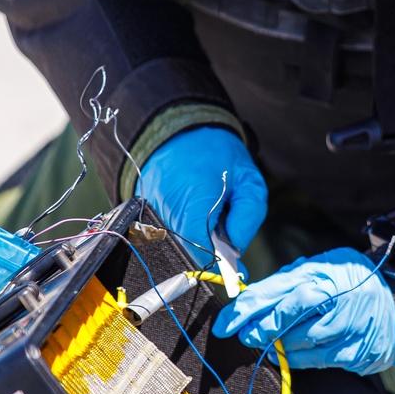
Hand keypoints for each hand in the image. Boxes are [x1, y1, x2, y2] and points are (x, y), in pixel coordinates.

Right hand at [140, 127, 266, 265]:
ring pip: (179, 242)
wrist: (177, 126)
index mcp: (194, 202)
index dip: (219, 264)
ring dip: (198, 235)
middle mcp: (167, 211)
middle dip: (212, 248)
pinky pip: (168, 230)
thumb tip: (237, 249)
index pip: (201, 252)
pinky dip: (185, 226)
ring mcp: (152, 212)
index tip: (234, 268)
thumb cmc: (216, 151)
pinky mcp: (145, 210)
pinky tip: (194, 206)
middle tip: (226, 228)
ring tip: (209, 209)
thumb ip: (249, 215)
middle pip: (190, 251)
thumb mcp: (248, 178)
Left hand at [212, 249, 394, 375]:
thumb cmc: (354, 284)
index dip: (249, 307)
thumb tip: (252, 298)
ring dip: (278, 346)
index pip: (280, 290)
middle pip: (289, 318)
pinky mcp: (354, 353)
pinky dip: (300, 357)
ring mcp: (349, 329)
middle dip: (261, 329)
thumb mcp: (324, 269)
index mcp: (328, 273)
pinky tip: (293, 352)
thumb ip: (291, 281)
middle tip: (245, 334)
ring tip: (270, 342)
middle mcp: (340, 299)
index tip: (227, 321)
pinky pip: (316, 360)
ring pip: (299, 344)